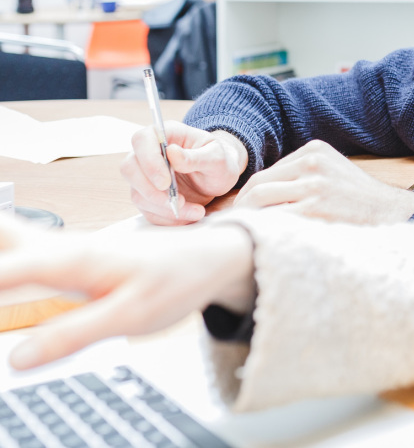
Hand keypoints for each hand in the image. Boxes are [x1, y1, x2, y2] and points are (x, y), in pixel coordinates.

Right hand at [0, 214, 255, 369]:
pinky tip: (7, 258)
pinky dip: (3, 246)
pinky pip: (17, 247)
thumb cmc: (175, 281)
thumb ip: (74, 334)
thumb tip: (16, 359)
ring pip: (6, 237)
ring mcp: (62, 249)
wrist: (208, 258)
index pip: (3, 274)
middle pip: (3, 239)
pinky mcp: (66, 257)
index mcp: (72, 260)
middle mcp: (61, 247)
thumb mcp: (131, 315)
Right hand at [122, 124, 248, 225]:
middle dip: (150, 190)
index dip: (148, 161)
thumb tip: (172, 152)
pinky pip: (148, 210)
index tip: (165, 182)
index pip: (142, 140)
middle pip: (129, 168)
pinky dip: (167, 217)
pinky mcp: (149, 195)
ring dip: (164, 207)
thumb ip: (196, 156)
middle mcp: (150, 152)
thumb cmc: (218, 160)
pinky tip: (189, 215)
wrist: (220, 177)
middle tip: (176, 201)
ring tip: (195, 210)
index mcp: (166, 134)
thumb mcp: (216, 157)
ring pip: (137, 193)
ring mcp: (146, 175)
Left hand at [234, 139, 413, 224]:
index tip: (241, 209)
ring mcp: (315, 186)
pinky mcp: (316, 210)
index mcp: (314, 150)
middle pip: (259, 184)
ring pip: (262, 200)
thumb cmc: (358, 198)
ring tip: (241, 233)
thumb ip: (302, 172)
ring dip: (247, 218)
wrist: (390, 212)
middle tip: (232, 225)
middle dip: (241, 206)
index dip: (248, 193)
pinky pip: (277, 219)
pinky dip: (264, 229)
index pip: (268, 172)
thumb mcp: (332, 170)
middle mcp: (312, 163)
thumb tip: (261, 191)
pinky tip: (261, 240)